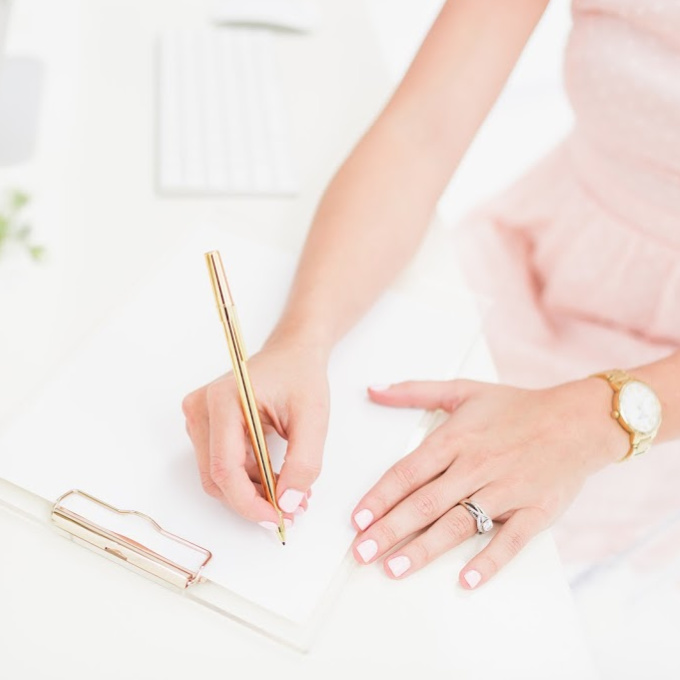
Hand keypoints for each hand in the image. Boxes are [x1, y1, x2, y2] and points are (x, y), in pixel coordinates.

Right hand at [182, 336, 329, 528]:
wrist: (292, 353)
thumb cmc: (300, 375)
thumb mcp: (314, 418)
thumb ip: (304, 463)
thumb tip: (288, 504)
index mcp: (224, 400)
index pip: (225, 468)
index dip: (249, 502)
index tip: (277, 517)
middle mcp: (202, 409)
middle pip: (218, 477)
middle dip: (253, 501)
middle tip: (291, 510)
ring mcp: (200, 418)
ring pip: (220, 476)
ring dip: (253, 493)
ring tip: (292, 494)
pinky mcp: (207, 426)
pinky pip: (223, 465)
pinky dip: (250, 480)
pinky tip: (278, 480)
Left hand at [350, 378, 626, 587]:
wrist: (578, 420)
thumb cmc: (518, 407)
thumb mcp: (463, 389)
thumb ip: (414, 391)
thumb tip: (374, 388)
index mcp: (456, 439)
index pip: (408, 471)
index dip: (379, 496)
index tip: (357, 519)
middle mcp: (476, 466)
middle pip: (425, 502)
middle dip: (389, 529)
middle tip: (361, 552)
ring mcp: (506, 490)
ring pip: (458, 524)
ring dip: (424, 549)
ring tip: (395, 569)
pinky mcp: (534, 511)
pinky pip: (509, 540)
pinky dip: (488, 561)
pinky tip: (465, 580)